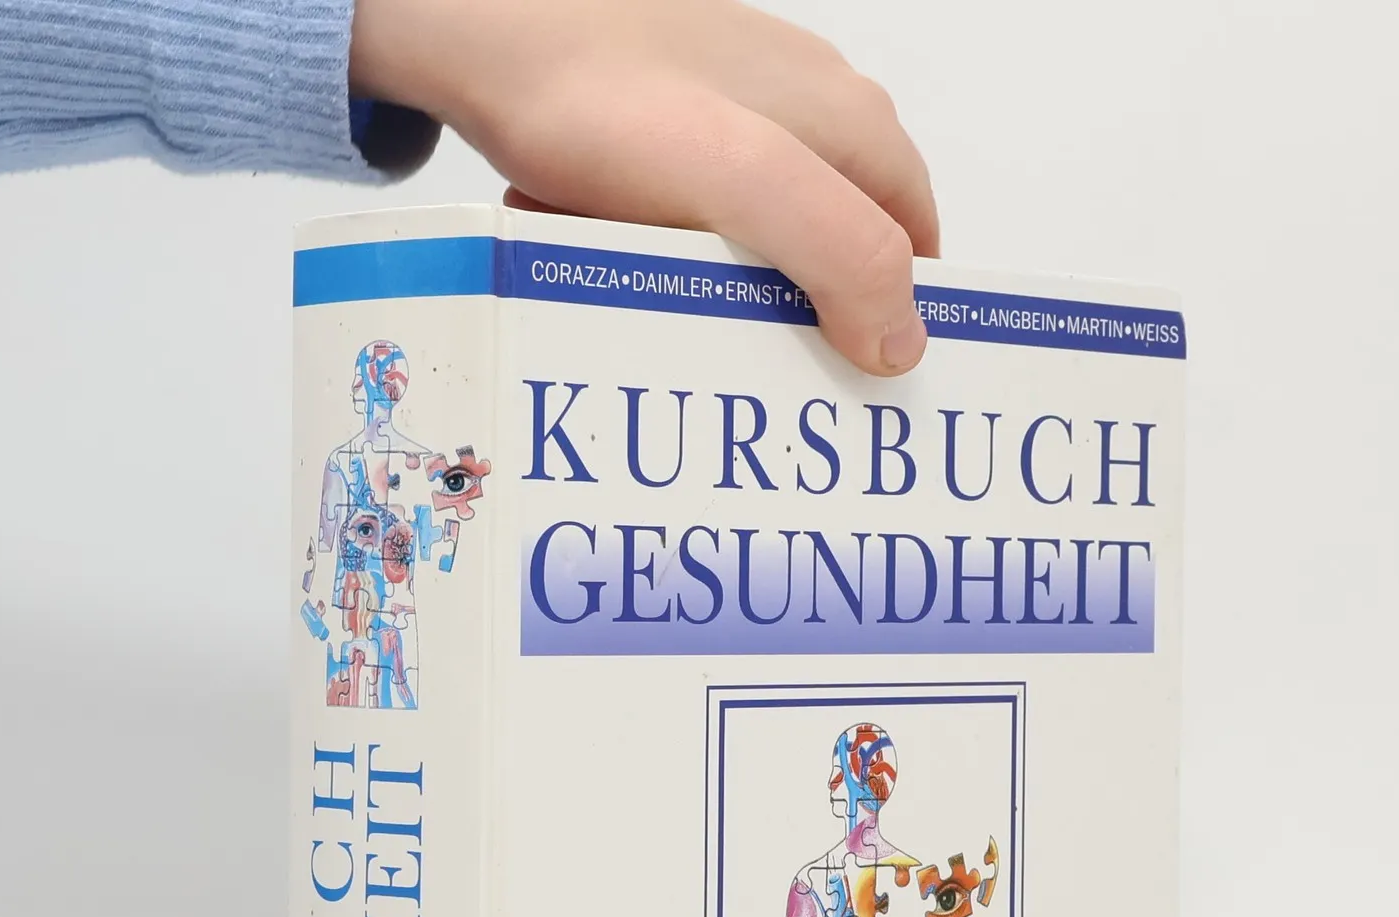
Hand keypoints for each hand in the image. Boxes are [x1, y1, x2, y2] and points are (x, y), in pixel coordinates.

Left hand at [350, 0, 937, 374]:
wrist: (485, 31)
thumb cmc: (611, 98)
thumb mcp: (749, 183)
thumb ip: (843, 255)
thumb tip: (905, 345)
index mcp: (855, 124)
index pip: (913, 249)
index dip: (896, 324)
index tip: (858, 399)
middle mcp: (810, 108)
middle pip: (837, 249)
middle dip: (804, 322)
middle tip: (761, 391)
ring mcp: (736, 109)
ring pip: (758, 240)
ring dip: (724, 295)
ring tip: (681, 339)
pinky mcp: (669, 121)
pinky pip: (689, 217)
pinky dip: (666, 257)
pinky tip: (626, 278)